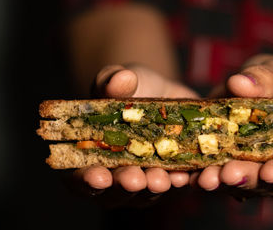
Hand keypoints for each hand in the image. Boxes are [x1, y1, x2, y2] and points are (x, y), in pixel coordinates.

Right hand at [72, 64, 198, 206]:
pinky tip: (192, 176)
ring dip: (156, 187)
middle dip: (127, 185)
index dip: (86, 181)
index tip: (98, 176)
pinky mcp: (173, 176)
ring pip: (148, 193)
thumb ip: (111, 81)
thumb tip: (121, 79)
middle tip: (135, 180)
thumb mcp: (116, 80)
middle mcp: (114, 177)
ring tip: (163, 179)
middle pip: (116, 191)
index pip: (79, 178)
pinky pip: (181, 185)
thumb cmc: (126, 89)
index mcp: (87, 158)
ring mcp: (143, 182)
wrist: (159, 91)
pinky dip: (187, 182)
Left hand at [194, 54, 272, 199]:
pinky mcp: (233, 173)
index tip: (269, 171)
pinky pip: (221, 179)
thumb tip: (240, 82)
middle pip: (271, 183)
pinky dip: (207, 176)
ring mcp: (260, 177)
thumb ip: (264, 78)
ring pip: (243, 186)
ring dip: (223, 183)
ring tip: (206, 178)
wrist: (265, 96)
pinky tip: (192, 176)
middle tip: (229, 174)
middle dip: (249, 179)